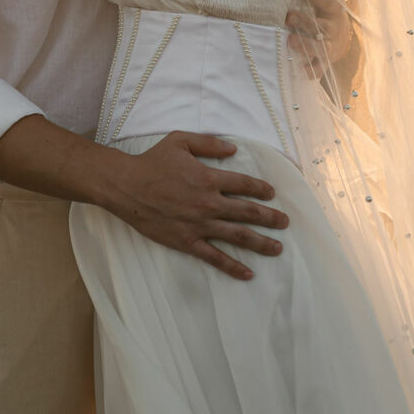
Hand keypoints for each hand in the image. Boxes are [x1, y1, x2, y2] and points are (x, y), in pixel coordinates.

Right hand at [103, 131, 288, 280]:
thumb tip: (233, 149)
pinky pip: (214, 257)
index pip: (244, 185)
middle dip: (270, 218)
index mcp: (209, 178)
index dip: (261, 189)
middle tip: (285, 223)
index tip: (271, 193)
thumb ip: (209, 143)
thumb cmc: (153, 161)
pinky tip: (248, 272)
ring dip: (260, 243)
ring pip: (237, 236)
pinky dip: (232, 266)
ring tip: (277, 248)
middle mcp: (209, 203)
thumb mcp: (180, 141)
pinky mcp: (188, 242)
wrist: (128, 187)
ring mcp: (200, 225)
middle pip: (248, 212)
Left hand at [287, 0, 353, 78]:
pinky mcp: (324, 61)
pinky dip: (312, 70)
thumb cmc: (328, 12)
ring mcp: (330, 47)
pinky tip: (301, 69)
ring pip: (320, 48)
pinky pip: (320, 68)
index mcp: (334, 11)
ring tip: (290, 42)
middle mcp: (333, 29)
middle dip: (306, 22)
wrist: (340, 39)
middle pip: (322, 27)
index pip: (328, 1)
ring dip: (305, 45)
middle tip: (289, 17)